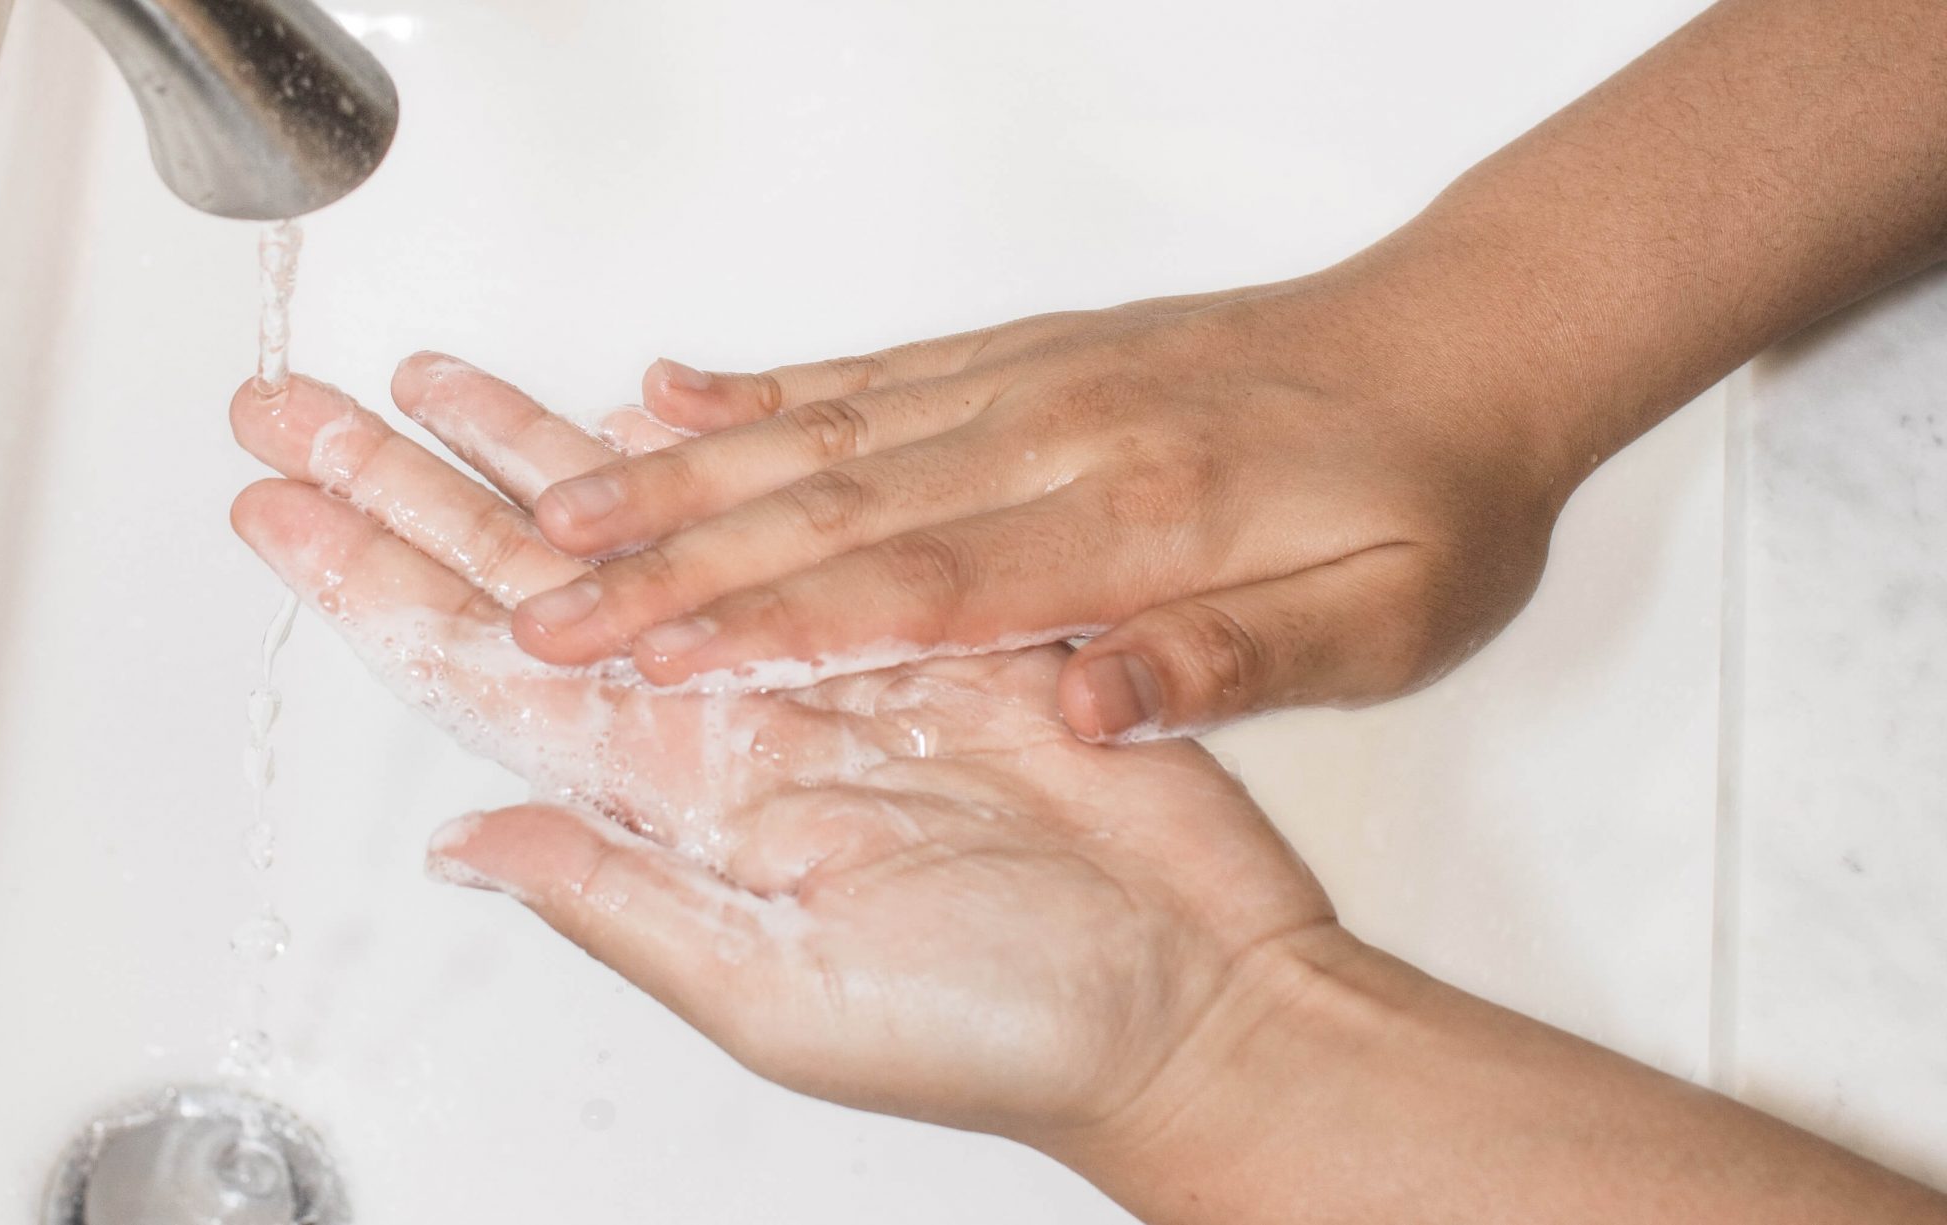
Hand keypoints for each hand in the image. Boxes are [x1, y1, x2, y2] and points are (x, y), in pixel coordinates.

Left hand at [226, 359, 1339, 1143]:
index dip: (371, 584)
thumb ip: (617, 904)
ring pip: (633, 524)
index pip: (479, 672)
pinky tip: (631, 410)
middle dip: (404, 487)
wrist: (1192, 996)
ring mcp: (806, 660)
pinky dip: (703, 456)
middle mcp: (717, 721)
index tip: (281, 510)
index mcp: (669, 808)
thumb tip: (466, 843)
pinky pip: (776, 510)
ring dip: (526, 449)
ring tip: (432, 376)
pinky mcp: (912, 615)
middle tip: (302, 412)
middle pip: (520, 578)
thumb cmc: (1004, 1031)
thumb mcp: (779, 993)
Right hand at [505, 281, 1585, 740]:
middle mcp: (1056, 435)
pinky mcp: (1021, 354)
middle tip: (541, 610)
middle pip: (828, 507)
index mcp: (1139, 522)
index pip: (918, 588)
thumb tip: (1091, 702)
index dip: (773, 628)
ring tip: (554, 513)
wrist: (1468, 343)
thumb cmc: (1433, 499)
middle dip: (668, 564)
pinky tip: (669, 398)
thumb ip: (1235, 663)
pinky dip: (757, 389)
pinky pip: (865, 370)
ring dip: (677, 477)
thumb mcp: (1387, 621)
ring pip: (819, 433)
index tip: (653, 665)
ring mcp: (1028, 382)